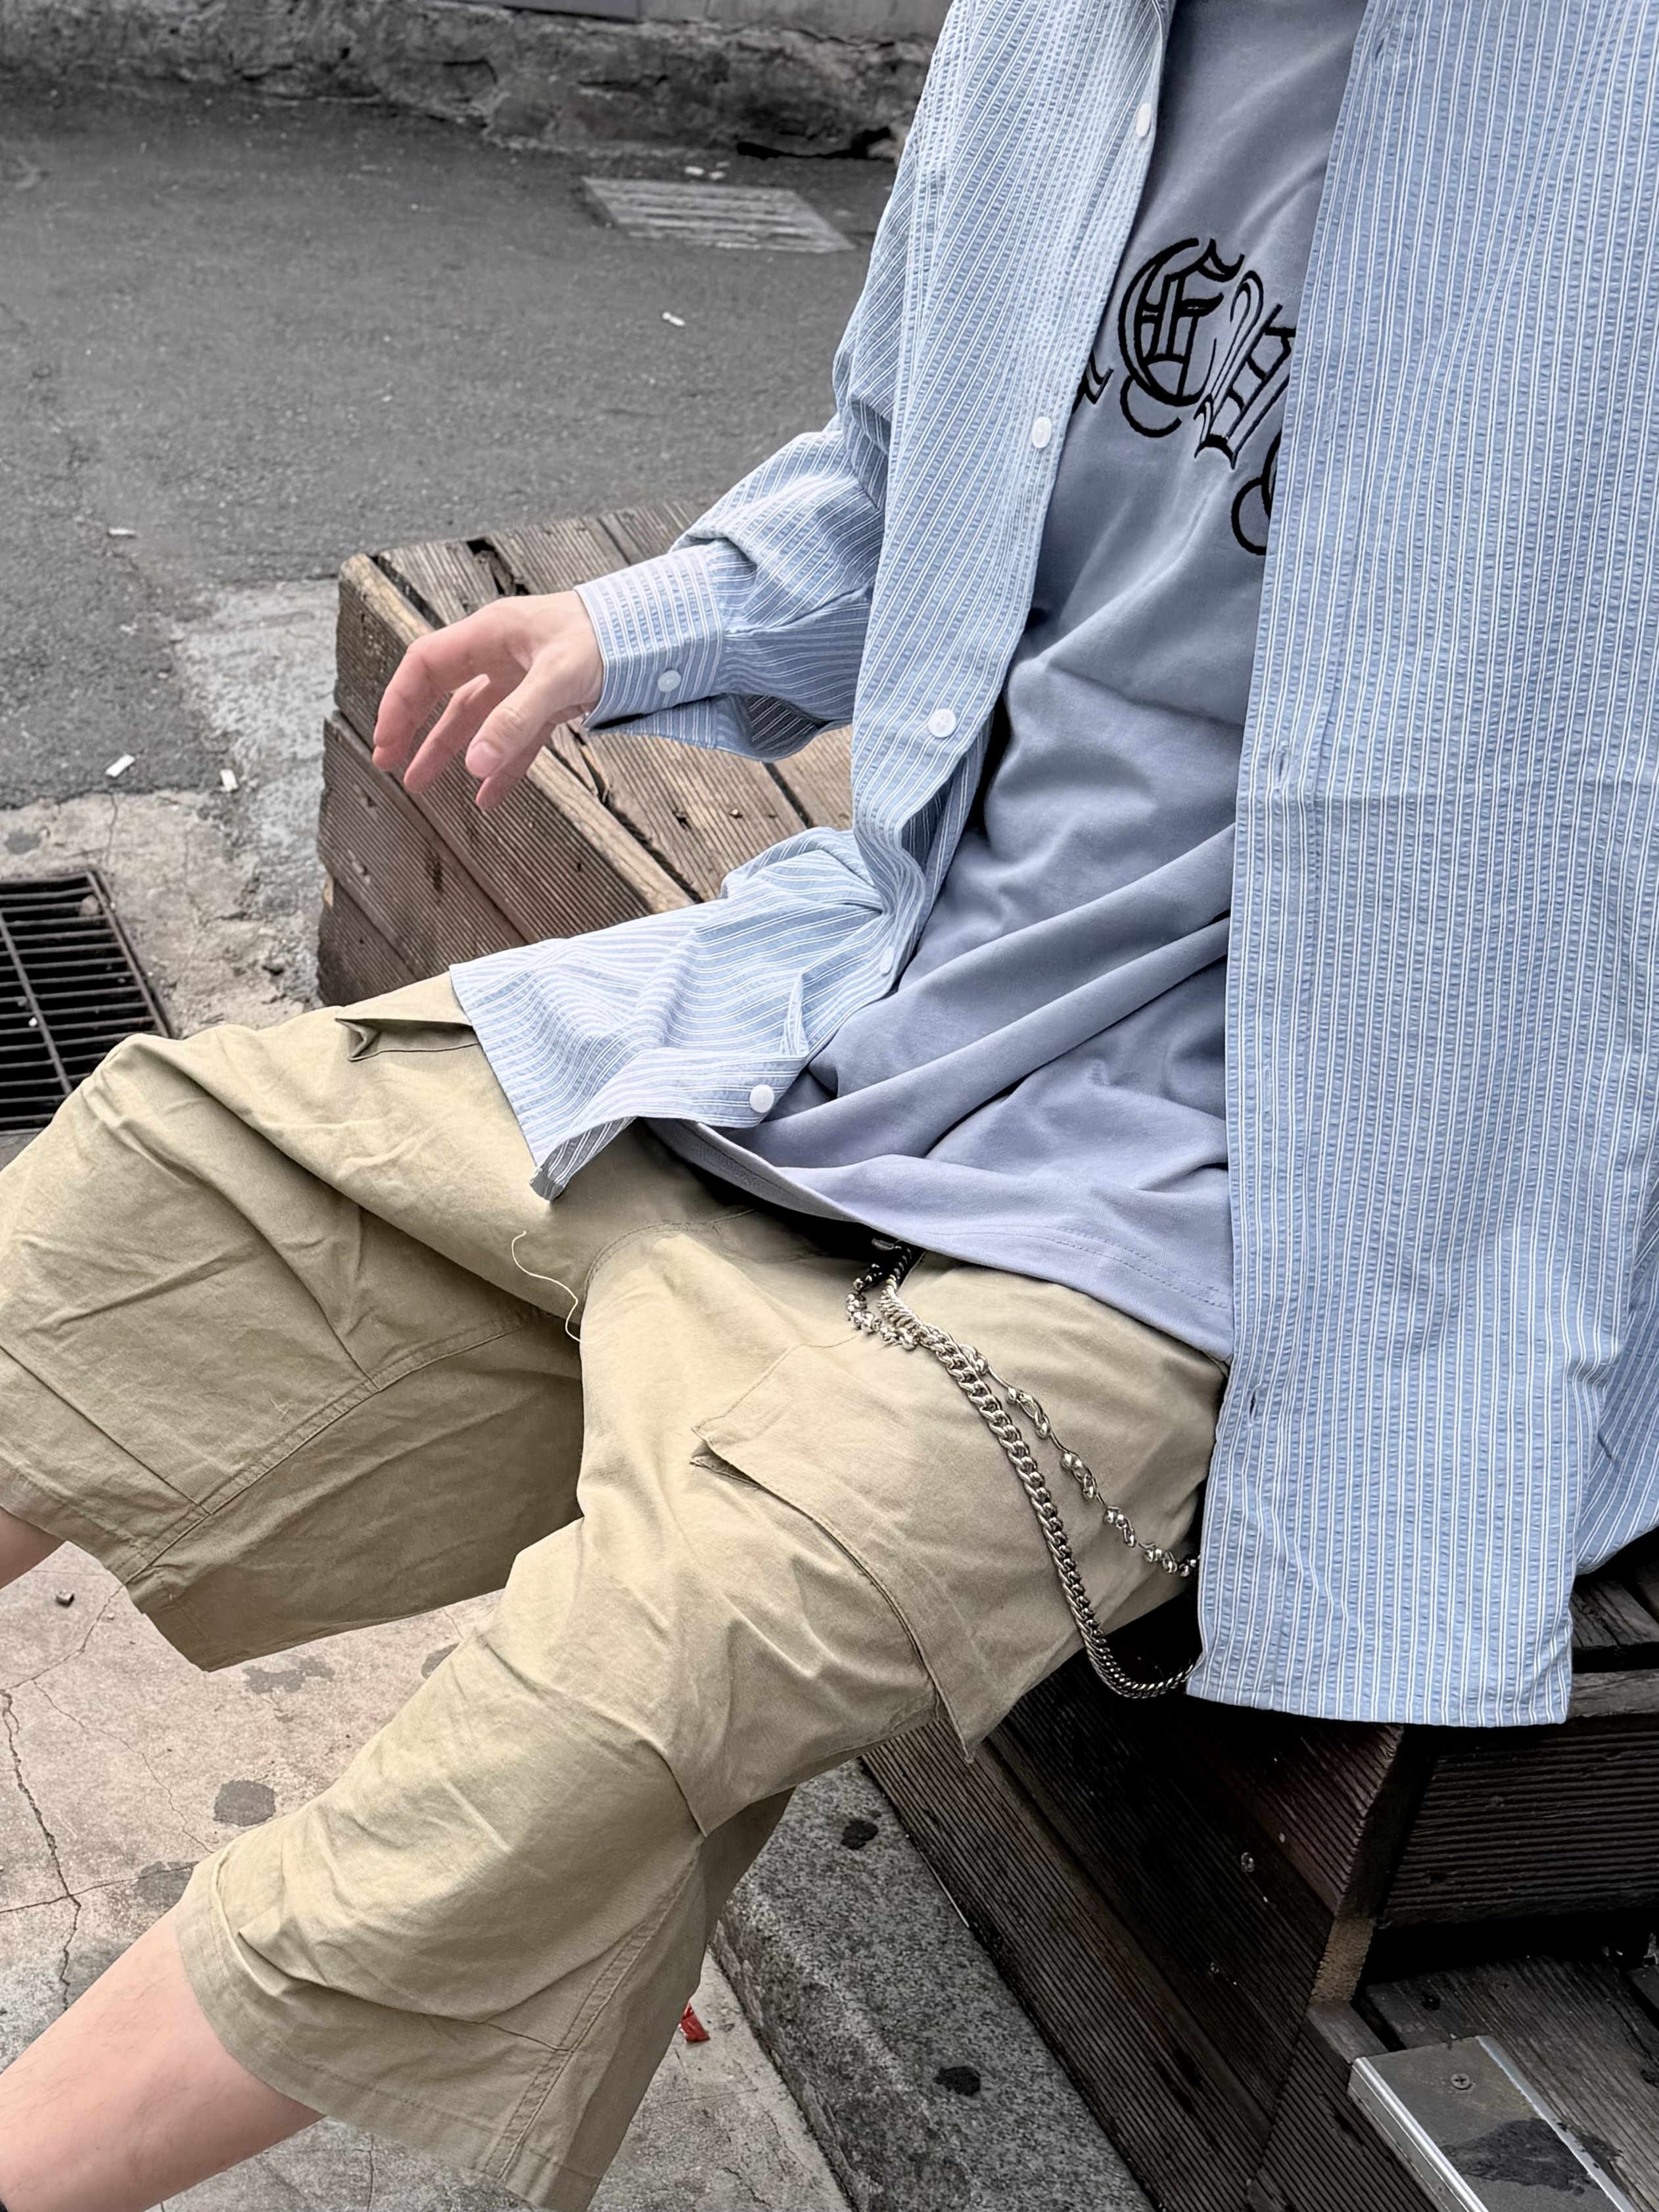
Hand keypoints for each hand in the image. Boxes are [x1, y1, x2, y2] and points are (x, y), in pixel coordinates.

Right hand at [371, 591, 605, 809]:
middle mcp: (501, 655)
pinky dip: (501, 766)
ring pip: (477, 720)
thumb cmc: (608, 635)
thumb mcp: (558, 678)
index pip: (425, 665)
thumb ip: (515, 720)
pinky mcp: (550, 701)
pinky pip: (516, 738)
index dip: (399, 701)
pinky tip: (487, 794)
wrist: (656, 631)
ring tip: (422, 784)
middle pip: (444, 693)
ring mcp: (524, 679)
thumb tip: (475, 764)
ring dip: (451, 752)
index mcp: (491, 634)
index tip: (386, 739)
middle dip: (415, 729)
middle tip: (391, 761)